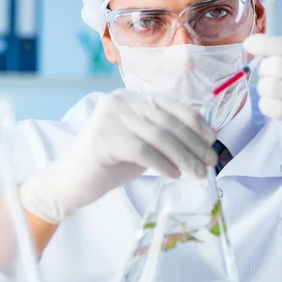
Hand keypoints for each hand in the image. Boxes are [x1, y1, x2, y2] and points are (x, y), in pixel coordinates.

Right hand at [20, 89, 217, 223]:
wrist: (70, 183)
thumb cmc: (108, 164)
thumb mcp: (141, 143)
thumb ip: (164, 136)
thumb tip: (202, 143)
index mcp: (131, 98)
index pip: (171, 105)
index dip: (196, 123)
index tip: (212, 142)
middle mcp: (120, 101)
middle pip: (168, 121)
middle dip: (194, 144)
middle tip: (210, 163)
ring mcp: (110, 118)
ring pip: (159, 136)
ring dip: (184, 157)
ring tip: (197, 173)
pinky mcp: (103, 138)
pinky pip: (143, 150)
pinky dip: (162, 164)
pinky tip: (173, 176)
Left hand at [243, 27, 281, 181]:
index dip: (261, 43)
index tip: (249, 44)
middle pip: (271, 65)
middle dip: (266, 71)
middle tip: (274, 77)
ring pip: (268, 86)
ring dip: (266, 90)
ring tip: (278, 93)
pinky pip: (271, 107)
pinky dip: (267, 105)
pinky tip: (277, 105)